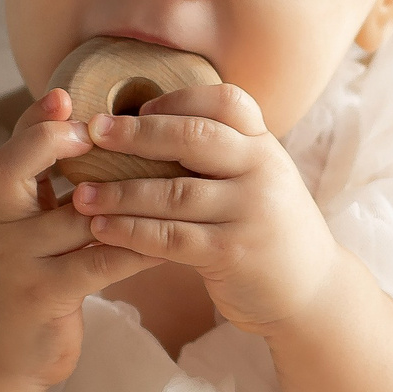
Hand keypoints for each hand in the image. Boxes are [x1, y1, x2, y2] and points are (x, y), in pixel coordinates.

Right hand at [0, 88, 162, 386]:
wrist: (5, 350)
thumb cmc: (36, 275)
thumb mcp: (35, 228)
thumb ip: (54, 187)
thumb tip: (102, 132)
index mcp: (4, 203)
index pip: (11, 147)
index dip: (34, 120)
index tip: (64, 95)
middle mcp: (1, 226)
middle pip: (8, 169)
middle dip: (48, 142)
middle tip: (90, 129)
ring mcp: (17, 263)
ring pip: (69, 218)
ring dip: (118, 197)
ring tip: (164, 176)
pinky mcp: (42, 297)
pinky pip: (95, 264)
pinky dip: (134, 248)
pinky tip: (166, 240)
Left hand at [67, 84, 345, 335]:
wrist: (312, 292)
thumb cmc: (268, 230)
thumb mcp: (259, 180)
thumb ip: (221, 154)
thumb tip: (148, 125)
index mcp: (264, 146)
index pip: (225, 101)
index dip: (177, 99)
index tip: (136, 108)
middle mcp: (262, 170)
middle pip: (193, 138)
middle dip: (136, 134)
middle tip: (92, 132)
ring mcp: (250, 211)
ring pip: (174, 192)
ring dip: (120, 192)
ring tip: (80, 194)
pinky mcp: (232, 252)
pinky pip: (171, 237)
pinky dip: (131, 232)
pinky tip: (101, 229)